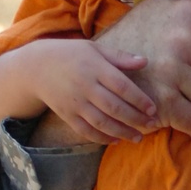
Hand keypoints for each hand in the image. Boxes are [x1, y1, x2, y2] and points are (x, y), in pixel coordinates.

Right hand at [27, 40, 157, 143]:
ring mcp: (75, 103)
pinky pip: (86, 130)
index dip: (139, 99)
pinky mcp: (66, 114)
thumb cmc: (72, 55)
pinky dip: (101, 138)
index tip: (153, 109)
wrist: (37, 67)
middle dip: (135, 119)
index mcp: (95, 67)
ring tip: (138, 138)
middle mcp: (85, 86)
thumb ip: (120, 57)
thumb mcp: (95, 49)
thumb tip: (145, 61)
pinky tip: (116, 140)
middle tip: (152, 125)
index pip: (122, 86)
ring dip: (122, 132)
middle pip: (114, 107)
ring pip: (102, 122)